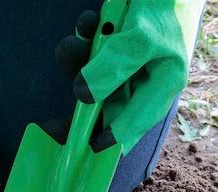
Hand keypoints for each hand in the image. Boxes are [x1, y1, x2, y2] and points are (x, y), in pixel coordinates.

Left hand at [53, 1, 205, 153]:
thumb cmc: (163, 7)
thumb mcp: (141, 40)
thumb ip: (114, 67)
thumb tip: (84, 96)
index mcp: (161, 84)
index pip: (134, 122)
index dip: (111, 139)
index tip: (86, 151)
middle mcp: (144, 77)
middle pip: (106, 101)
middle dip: (81, 99)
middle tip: (54, 121)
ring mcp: (126, 60)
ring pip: (92, 74)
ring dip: (77, 59)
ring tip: (72, 43)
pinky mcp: (112, 42)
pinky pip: (90, 48)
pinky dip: (84, 38)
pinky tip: (85, 24)